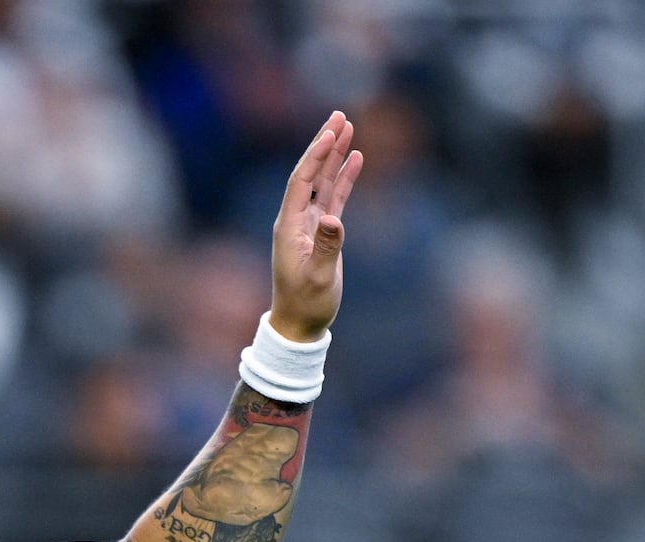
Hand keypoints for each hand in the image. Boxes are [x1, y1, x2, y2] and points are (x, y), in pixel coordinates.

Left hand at [268, 111, 362, 341]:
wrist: (300, 323)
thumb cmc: (306, 303)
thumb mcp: (317, 278)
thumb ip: (326, 248)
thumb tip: (332, 219)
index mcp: (288, 226)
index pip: (301, 181)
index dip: (315, 156)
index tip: (330, 132)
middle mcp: (295, 219)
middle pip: (310, 173)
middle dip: (324, 144)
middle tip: (339, 115)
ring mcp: (309, 224)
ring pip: (323, 181)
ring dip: (335, 154)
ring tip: (348, 127)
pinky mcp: (322, 232)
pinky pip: (334, 197)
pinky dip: (344, 177)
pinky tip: (356, 158)